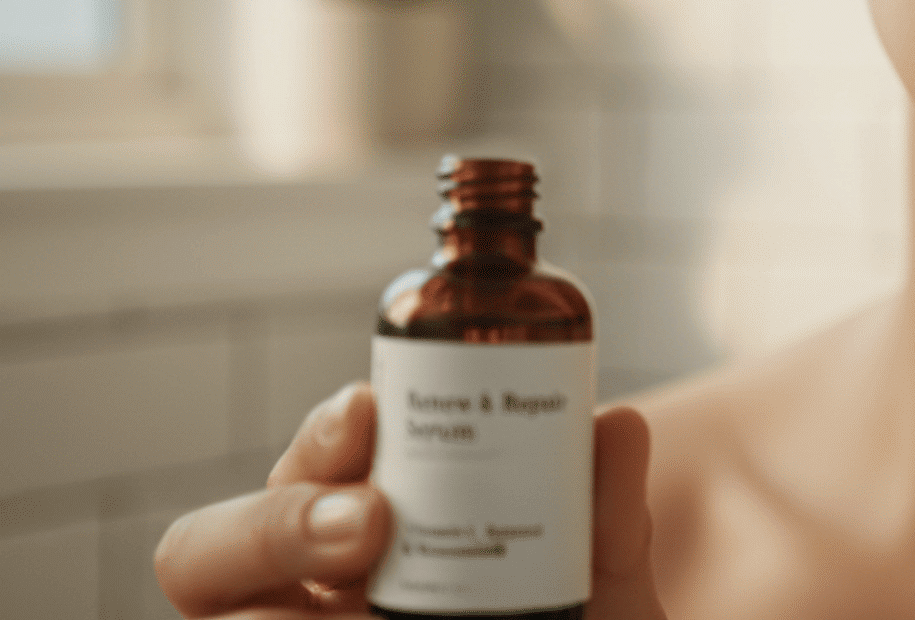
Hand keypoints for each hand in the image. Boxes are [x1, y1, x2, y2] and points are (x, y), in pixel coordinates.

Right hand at [154, 382, 667, 618]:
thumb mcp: (603, 587)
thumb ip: (608, 519)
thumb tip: (614, 426)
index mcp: (367, 538)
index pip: (306, 470)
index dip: (321, 434)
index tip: (371, 407)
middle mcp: (311, 597)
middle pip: (208, 550)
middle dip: (273, 520)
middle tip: (369, 522)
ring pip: (224, 619)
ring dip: (273, 588)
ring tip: (361, 619)